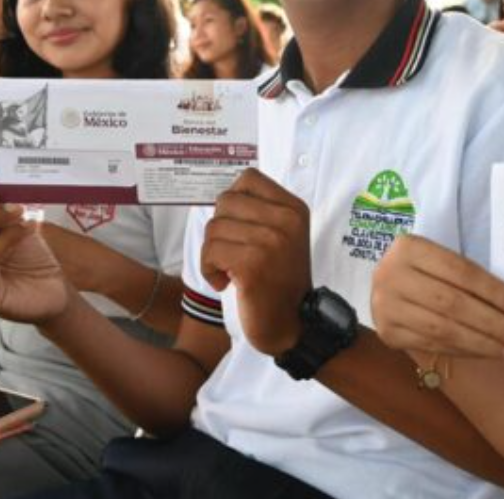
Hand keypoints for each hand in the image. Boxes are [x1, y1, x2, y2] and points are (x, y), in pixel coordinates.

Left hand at [200, 169, 311, 355]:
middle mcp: (286, 219)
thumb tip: (222, 198)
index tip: (238, 229)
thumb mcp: (281, 236)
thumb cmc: (279, 281)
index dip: (233, 202)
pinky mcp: (253, 263)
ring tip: (230, 271)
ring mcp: (271, 240)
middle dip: (220, 229)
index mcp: (293, 208)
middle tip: (232, 254)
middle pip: (226, 201)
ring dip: (213, 254)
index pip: (248, 178)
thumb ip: (259, 211)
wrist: (294, 324)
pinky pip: (211, 252)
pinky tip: (224, 283)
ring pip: (214, 228)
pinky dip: (209, 270)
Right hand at [371, 235, 503, 361]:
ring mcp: (385, 307)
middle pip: (452, 303)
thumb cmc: (427, 270)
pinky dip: (466, 351)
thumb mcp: (442, 261)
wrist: (389, 285)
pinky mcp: (387, 333)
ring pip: (443, 330)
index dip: (495, 291)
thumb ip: (472, 279)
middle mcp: (390, 275)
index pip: (460, 272)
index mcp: (410, 247)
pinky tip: (489, 353)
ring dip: (483, 344)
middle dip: (493, 323)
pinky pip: (433, 346)